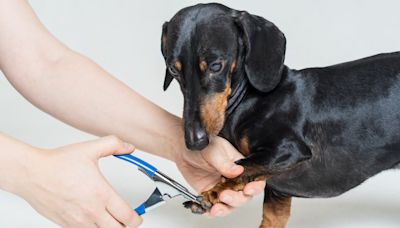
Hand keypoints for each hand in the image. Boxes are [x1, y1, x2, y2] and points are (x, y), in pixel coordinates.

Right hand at [13, 136, 141, 227]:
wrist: (31, 173)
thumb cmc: (57, 163)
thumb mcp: (91, 148)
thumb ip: (114, 145)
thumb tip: (129, 147)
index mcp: (101, 194)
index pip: (128, 217)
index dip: (137, 218)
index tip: (137, 216)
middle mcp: (91, 211)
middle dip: (126, 225)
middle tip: (126, 217)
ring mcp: (78, 221)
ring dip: (109, 227)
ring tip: (110, 218)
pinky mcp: (66, 225)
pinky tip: (93, 218)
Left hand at [175, 136, 265, 216]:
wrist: (184, 149)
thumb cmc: (203, 144)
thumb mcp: (214, 149)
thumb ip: (225, 162)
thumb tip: (238, 171)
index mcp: (241, 166)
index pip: (255, 179)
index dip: (255, 186)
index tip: (248, 189)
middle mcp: (234, 179)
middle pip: (244, 196)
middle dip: (236, 199)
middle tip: (225, 195)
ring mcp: (223, 188)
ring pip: (230, 205)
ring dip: (224, 209)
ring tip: (216, 208)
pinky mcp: (211, 194)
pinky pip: (214, 206)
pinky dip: (211, 211)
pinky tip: (207, 210)